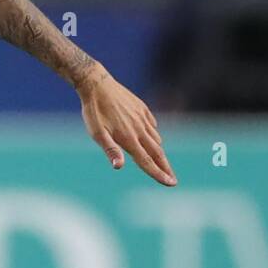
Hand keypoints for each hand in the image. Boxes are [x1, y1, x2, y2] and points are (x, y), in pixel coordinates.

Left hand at [77, 66, 176, 186]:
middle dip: (165, 168)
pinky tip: (152, 136)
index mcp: (129, 138)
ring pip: (155, 138)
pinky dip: (154, 134)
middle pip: (157, 153)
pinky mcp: (142, 108)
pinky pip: (152, 124)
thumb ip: (110, 150)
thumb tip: (119, 167)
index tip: (171, 183)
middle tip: (173, 180)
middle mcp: (139, 129)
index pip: (147, 161)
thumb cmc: (94, 112)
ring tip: (160, 161)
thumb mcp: (97, 133)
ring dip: (159, 151)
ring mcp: (142, 117)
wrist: (97, 84)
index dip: (159, 174)